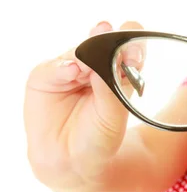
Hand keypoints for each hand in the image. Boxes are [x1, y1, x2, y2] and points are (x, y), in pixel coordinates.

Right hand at [24, 20, 143, 186]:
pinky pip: (53, 67)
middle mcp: (95, 65)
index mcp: (118, 71)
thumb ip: (113, 87)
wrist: (72, 159)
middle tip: (108, 32)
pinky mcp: (46, 77)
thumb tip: (108, 60)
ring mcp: (70, 68)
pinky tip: (72, 70)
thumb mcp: (114, 114)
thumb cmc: (99, 135)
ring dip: (84, 54)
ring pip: (78, 52)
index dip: (131, 42)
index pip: (127, 48)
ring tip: (87, 67)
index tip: (135, 47)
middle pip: (102, 43)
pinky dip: (62, 67)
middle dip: (106, 38)